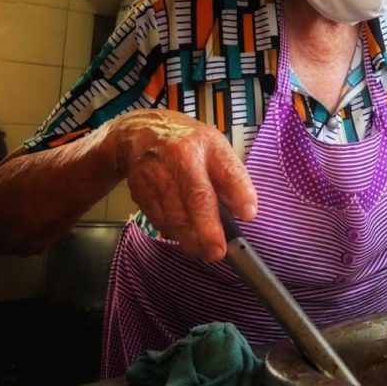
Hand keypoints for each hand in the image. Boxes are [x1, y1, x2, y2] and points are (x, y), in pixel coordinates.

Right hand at [107, 109, 256, 260]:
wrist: (138, 134)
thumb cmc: (187, 143)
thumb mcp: (216, 148)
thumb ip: (231, 177)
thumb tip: (244, 211)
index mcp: (207, 144)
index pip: (228, 169)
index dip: (240, 193)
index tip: (248, 214)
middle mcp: (181, 156)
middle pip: (196, 196)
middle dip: (207, 228)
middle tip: (218, 251)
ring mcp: (157, 174)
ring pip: (174, 214)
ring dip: (191, 238)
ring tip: (206, 251)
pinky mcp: (140, 190)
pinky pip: (159, 219)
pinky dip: (174, 232)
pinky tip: (185, 237)